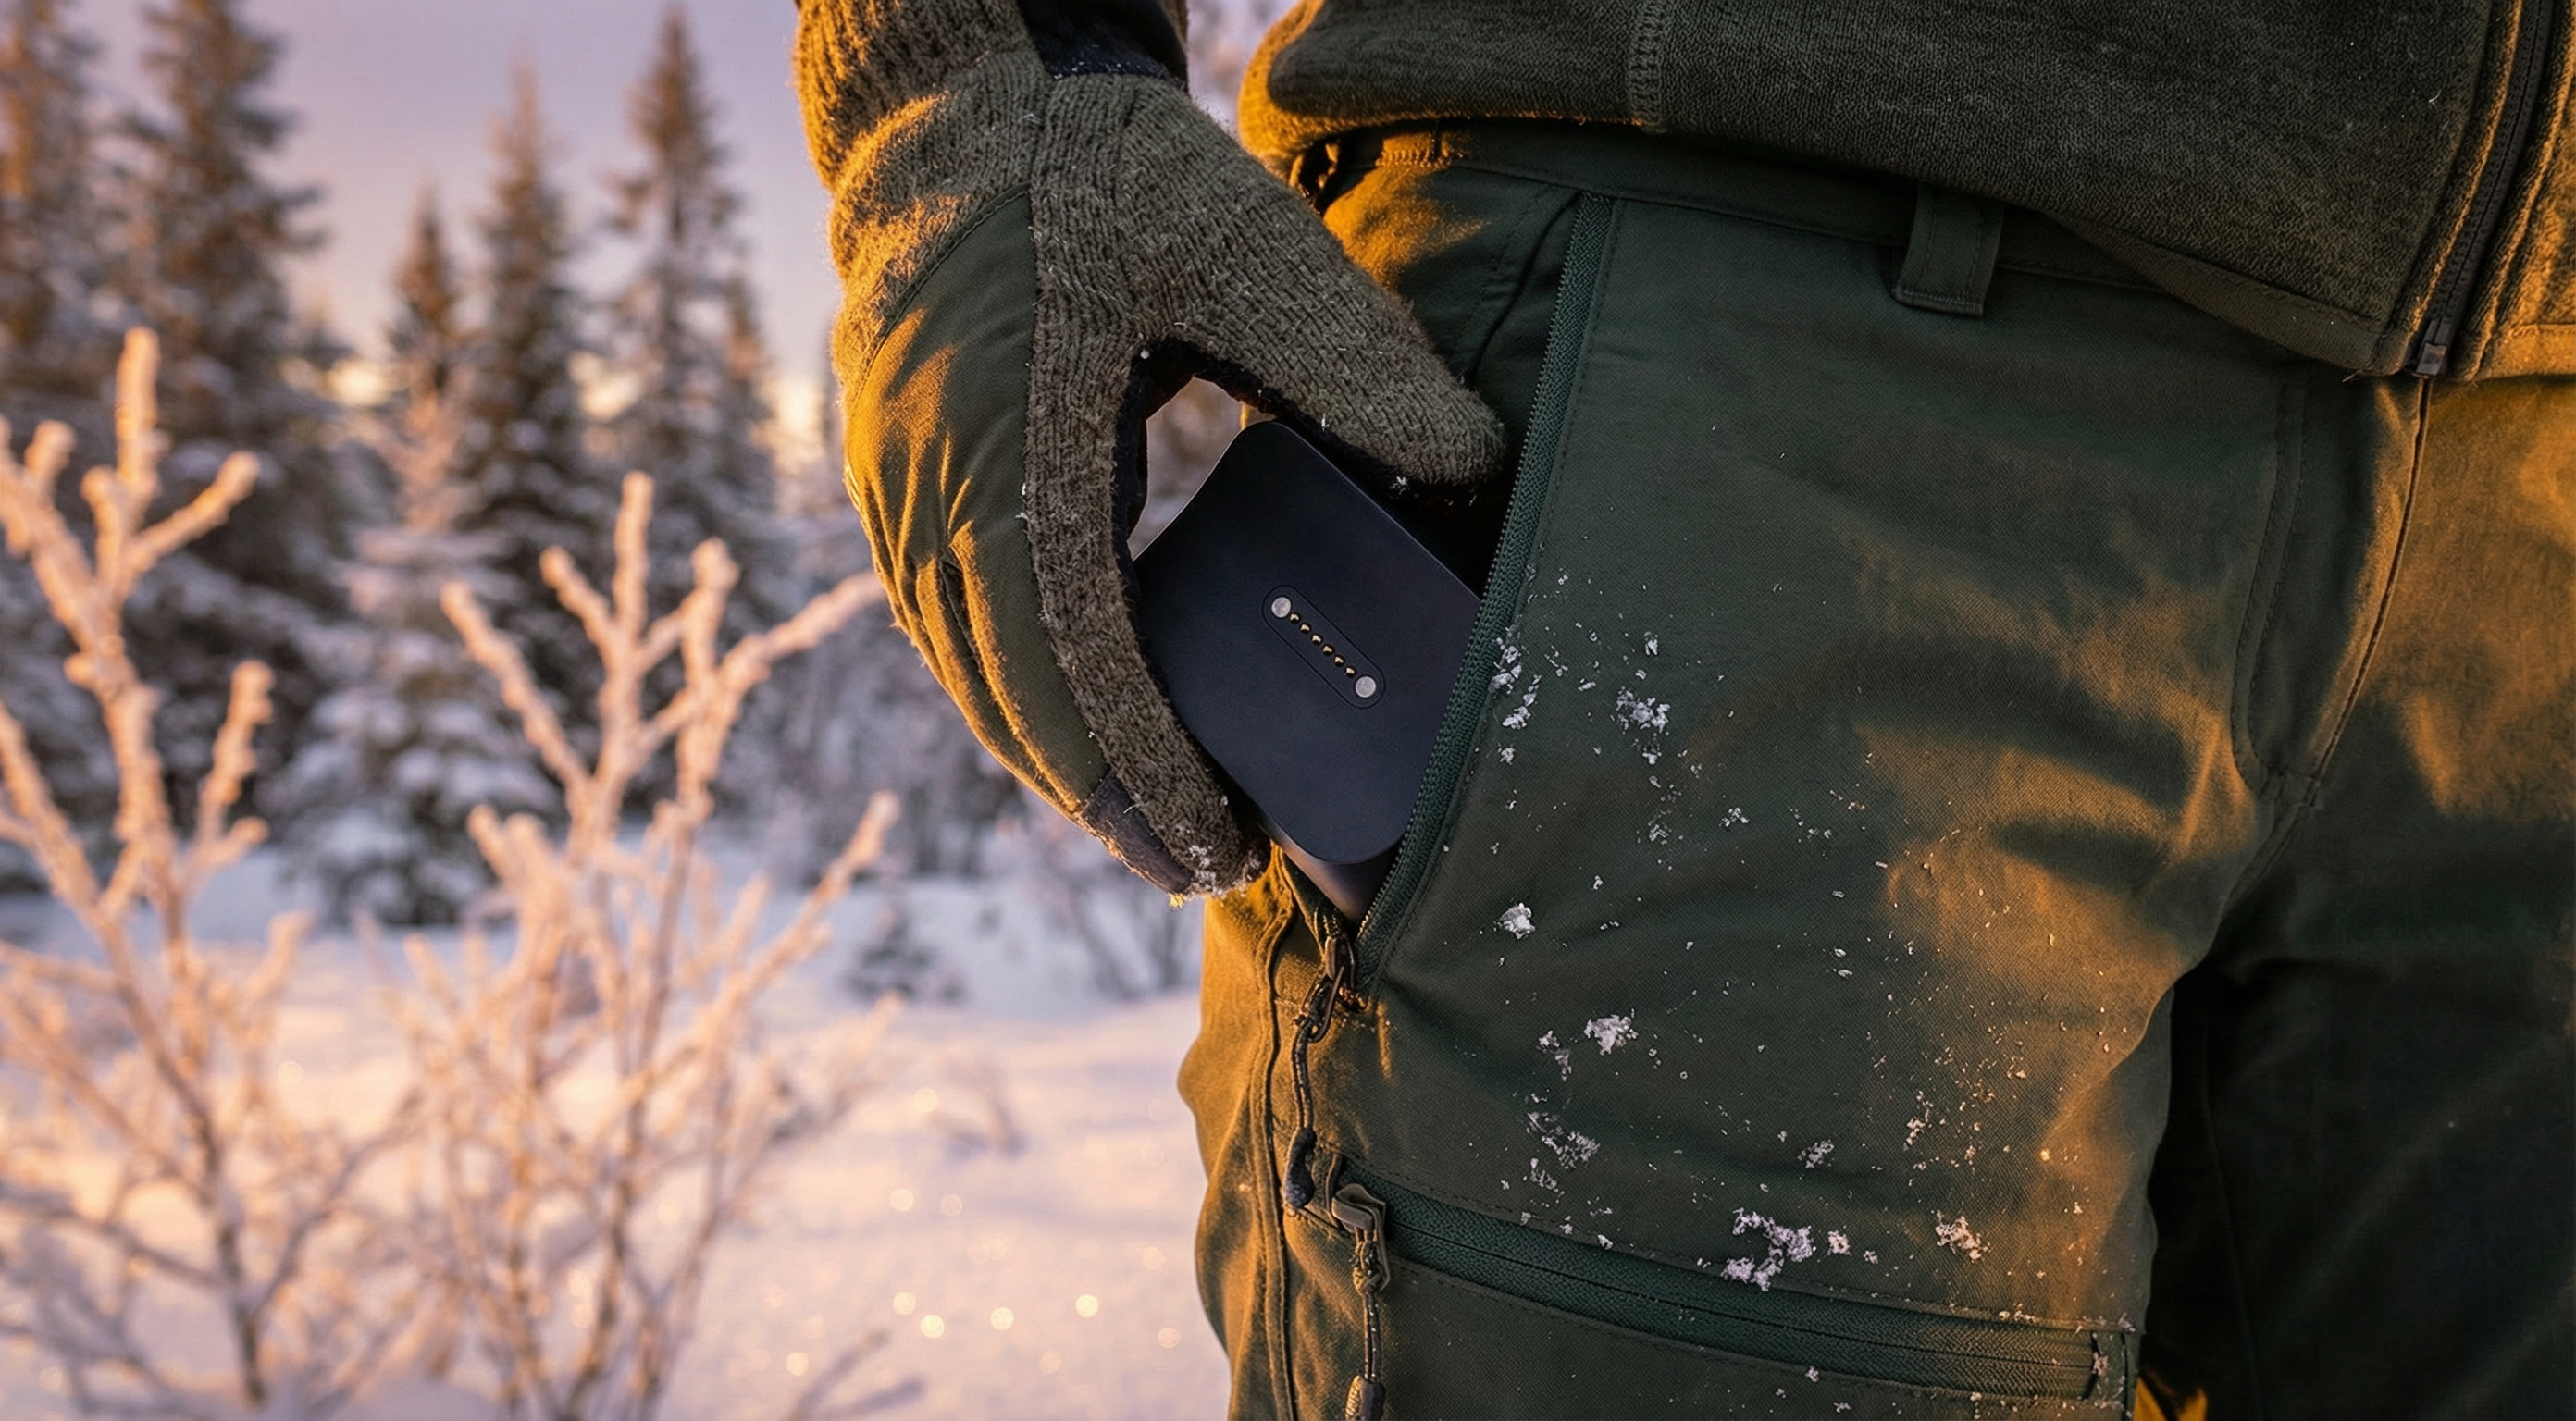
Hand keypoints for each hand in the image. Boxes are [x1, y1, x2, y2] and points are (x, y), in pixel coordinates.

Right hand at [797, 0, 1503, 892]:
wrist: (945, 109)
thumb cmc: (1092, 167)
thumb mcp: (1237, 238)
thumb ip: (1354, 357)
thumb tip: (1476, 468)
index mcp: (1007, 439)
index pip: (1066, 651)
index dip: (1138, 763)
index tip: (1215, 841)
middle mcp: (928, 488)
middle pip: (1010, 694)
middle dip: (1106, 795)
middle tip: (1205, 869)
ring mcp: (897, 495)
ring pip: (975, 674)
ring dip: (1063, 761)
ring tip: (1161, 826)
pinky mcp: (901, 487)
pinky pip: (958, 629)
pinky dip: (1026, 696)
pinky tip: (1091, 729)